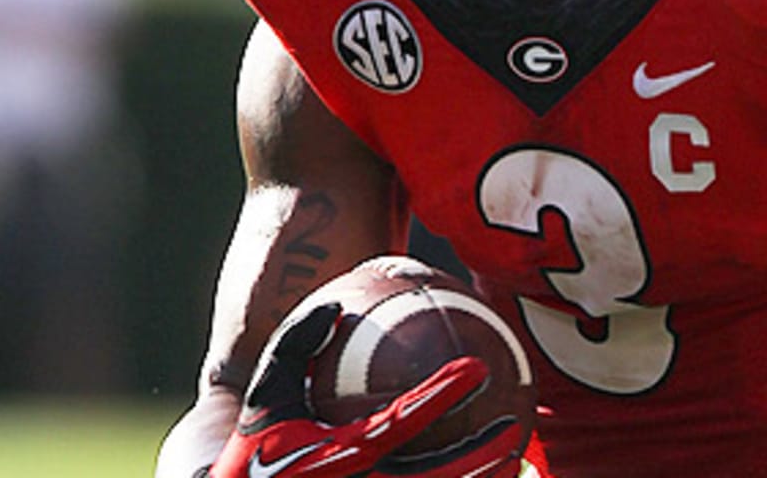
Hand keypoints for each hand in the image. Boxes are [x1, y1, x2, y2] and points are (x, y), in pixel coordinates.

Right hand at [207, 303, 525, 477]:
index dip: (442, 393)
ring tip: (515, 461)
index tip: (478, 365)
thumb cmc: (251, 457)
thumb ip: (294, 346)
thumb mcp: (262, 399)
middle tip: (514, 427)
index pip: (402, 421)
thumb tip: (334, 305)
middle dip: (477, 455)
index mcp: (341, 455)